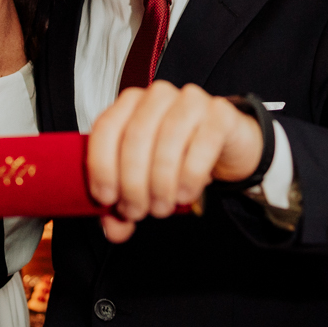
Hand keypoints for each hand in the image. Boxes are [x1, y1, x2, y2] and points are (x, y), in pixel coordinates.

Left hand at [86, 81, 263, 242]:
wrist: (226, 146)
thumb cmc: (178, 157)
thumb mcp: (146, 179)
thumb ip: (124, 202)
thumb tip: (114, 231)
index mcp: (130, 104)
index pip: (106, 128)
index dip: (101, 165)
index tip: (106, 199)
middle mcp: (157, 95)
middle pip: (135, 137)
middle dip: (132, 183)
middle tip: (137, 211)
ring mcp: (190, 100)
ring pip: (167, 141)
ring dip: (160, 183)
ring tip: (161, 208)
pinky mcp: (220, 113)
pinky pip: (202, 145)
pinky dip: (190, 176)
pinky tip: (185, 194)